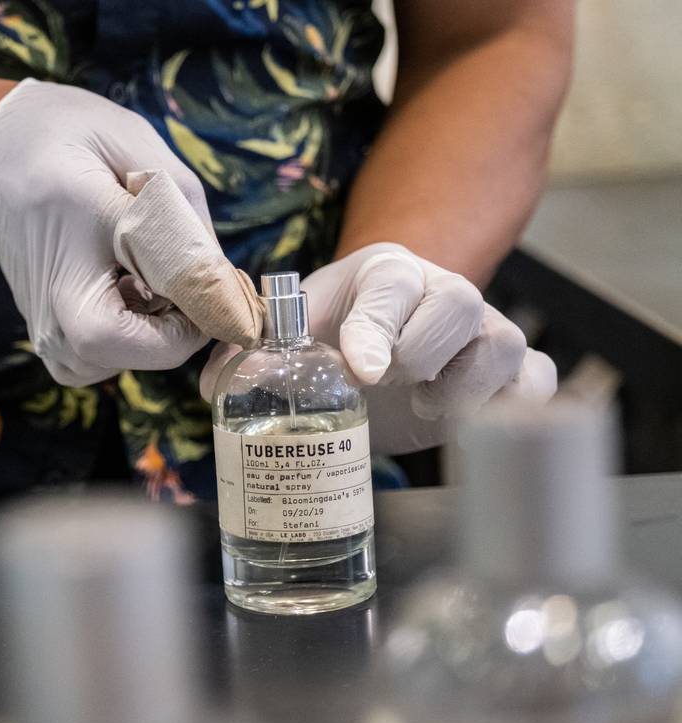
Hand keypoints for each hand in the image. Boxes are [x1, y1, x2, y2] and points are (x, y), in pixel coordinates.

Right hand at [0, 79, 261, 386]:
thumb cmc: (64, 144)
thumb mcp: (139, 168)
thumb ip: (188, 236)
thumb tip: (229, 294)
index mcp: (72, 300)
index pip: (169, 344)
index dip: (208, 310)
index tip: (215, 261)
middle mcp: (58, 340)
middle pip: (159, 351)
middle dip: (182, 301)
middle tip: (172, 239)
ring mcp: (55, 346)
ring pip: (145, 349)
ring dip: (160, 305)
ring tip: (134, 246)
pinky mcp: (60, 343)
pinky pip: (123, 344)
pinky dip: (139, 310)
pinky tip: (121, 265)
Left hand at [201, 243, 556, 453]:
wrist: (380, 349)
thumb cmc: (335, 332)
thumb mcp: (292, 333)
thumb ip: (252, 352)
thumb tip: (215, 385)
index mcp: (385, 272)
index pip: (390, 288)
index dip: (377, 330)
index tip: (361, 373)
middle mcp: (443, 291)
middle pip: (457, 305)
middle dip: (417, 355)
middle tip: (381, 386)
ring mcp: (486, 329)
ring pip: (504, 346)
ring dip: (464, 388)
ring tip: (422, 406)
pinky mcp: (513, 371)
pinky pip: (536, 383)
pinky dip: (510, 408)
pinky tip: (464, 422)